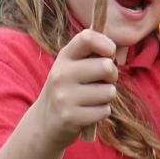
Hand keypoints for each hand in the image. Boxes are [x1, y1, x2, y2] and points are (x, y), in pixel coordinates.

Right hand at [39, 28, 119, 143]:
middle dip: (112, 76)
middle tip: (103, 81)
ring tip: (93, 98)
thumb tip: (115, 50)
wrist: (44, 120)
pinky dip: (102, 112)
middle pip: (106, 67)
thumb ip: (92, 54)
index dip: (106, 44)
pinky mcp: (70, 117)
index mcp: (64, 57)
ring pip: (109, 92)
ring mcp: (64, 96)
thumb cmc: (69, 88)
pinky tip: (88, 112)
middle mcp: (62, 74)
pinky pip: (105, 111)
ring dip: (107, 97)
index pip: (87, 38)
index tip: (110, 53)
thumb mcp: (73, 66)